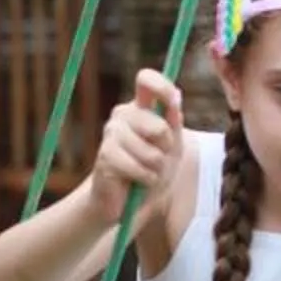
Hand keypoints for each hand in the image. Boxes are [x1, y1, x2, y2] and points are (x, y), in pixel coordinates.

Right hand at [86, 68, 185, 225]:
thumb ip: (174, 121)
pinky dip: (146, 179)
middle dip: (166, 149)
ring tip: (147, 172)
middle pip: (158, 126)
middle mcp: (123, 115)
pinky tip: (137, 181)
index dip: (162, 87)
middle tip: (158, 158)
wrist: (126, 201)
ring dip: (156, 169)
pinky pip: (138, 168)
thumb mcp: (172, 145)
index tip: (175, 104)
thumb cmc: (152, 169)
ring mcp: (111, 133)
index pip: (146, 80)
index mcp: (140, 106)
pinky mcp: (105, 155)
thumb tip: (175, 98)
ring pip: (150, 152)